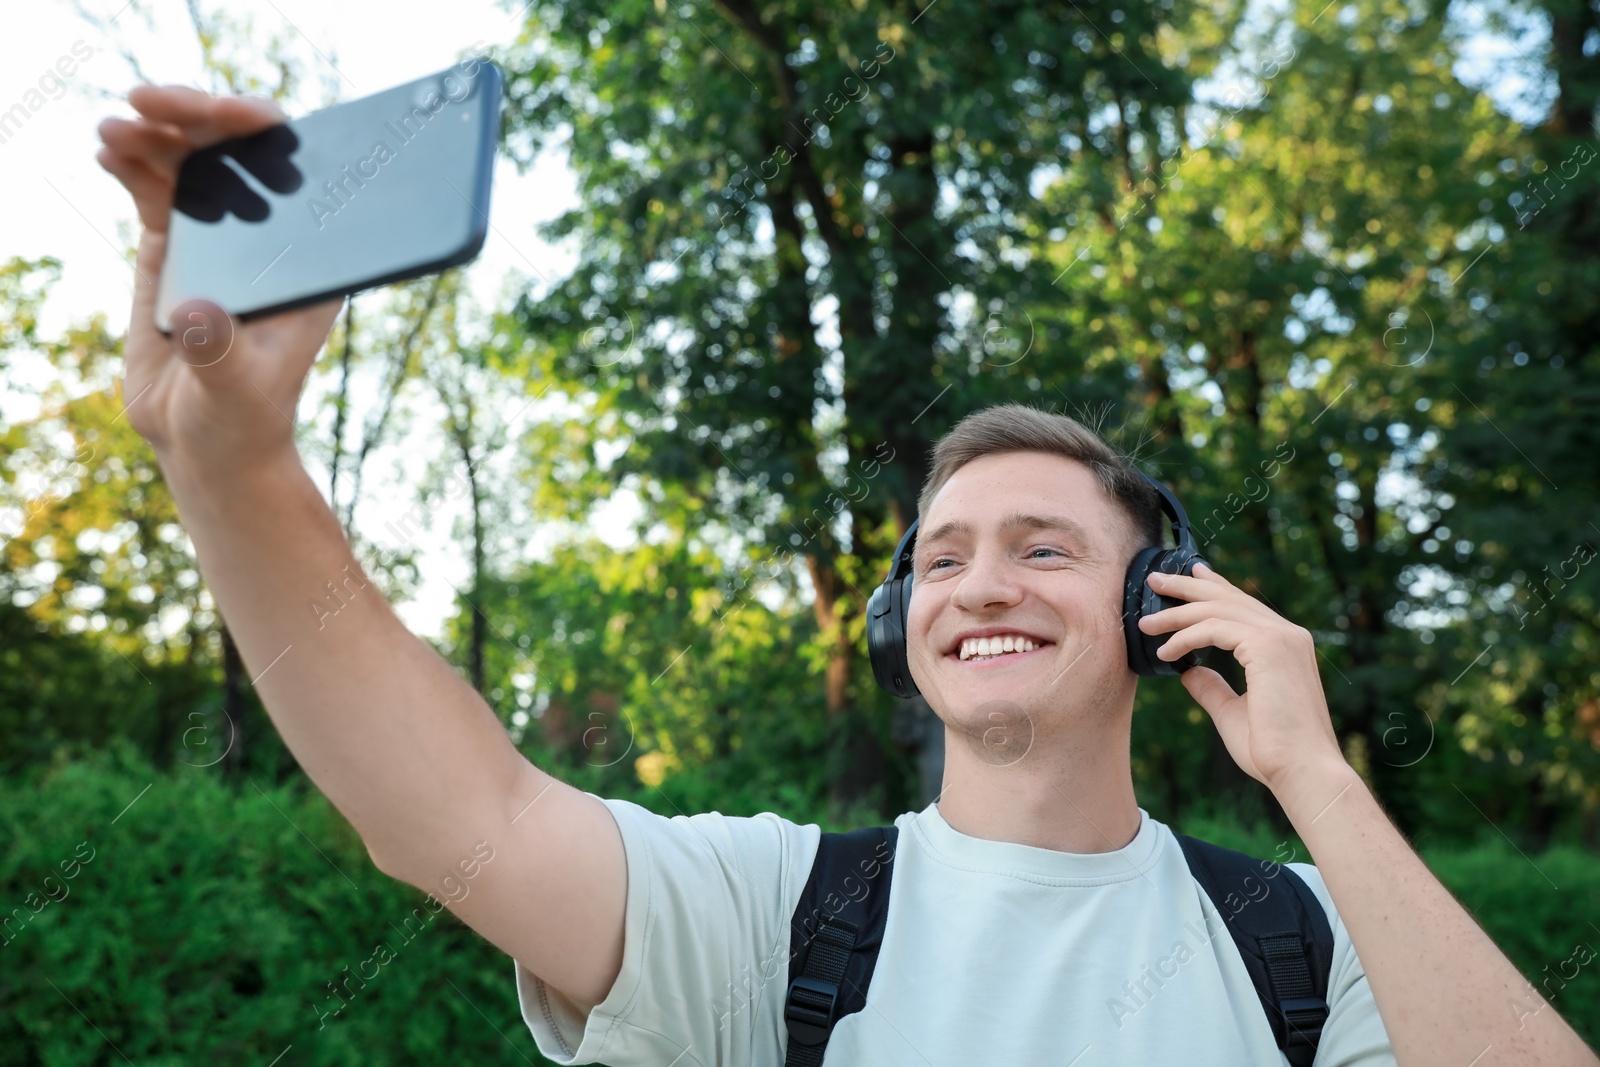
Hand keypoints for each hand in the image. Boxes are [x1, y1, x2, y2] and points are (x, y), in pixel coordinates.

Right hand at [96, 85, 341, 471]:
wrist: (205, 443)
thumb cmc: (241, 420)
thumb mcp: (235, 387)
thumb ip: (219, 350)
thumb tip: (198, 314)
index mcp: (307, 257)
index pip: (296, 171)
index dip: (263, 128)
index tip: (227, 111)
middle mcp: (268, 236)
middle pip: (238, 151)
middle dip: (196, 113)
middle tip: (148, 101)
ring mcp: (221, 236)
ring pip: (193, 161)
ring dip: (156, 132)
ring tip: (116, 127)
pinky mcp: (178, 248)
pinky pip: (157, 188)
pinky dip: (133, 162)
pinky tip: (108, 151)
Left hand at [1137, 563, 1346, 794]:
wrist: (1302, 772)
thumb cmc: (1273, 750)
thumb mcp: (1232, 712)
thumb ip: (1212, 688)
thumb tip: (1188, 671)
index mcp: (1285, 645)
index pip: (1243, 605)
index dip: (1213, 587)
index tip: (1188, 576)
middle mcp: (1287, 634)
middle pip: (1228, 598)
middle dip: (1188, 587)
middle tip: (1155, 580)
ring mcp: (1281, 637)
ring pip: (1218, 610)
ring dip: (1177, 614)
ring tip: (1145, 623)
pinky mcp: (1269, 647)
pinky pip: (1215, 629)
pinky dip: (1186, 637)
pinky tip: (1165, 651)